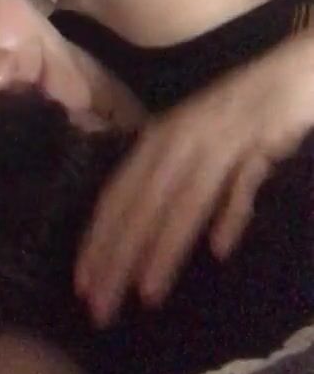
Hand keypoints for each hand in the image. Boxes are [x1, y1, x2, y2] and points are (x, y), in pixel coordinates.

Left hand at [75, 33, 313, 326]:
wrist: (295, 65)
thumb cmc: (244, 107)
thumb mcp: (201, 145)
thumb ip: (182, 185)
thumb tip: (166, 238)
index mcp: (159, 138)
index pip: (118, 195)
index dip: (98, 239)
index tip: (82, 285)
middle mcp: (180, 137)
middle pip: (141, 204)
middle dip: (118, 257)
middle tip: (100, 308)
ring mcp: (220, 137)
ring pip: (183, 200)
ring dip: (162, 246)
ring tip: (145, 293)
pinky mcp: (262, 138)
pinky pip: (241, 180)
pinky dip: (229, 212)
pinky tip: (219, 250)